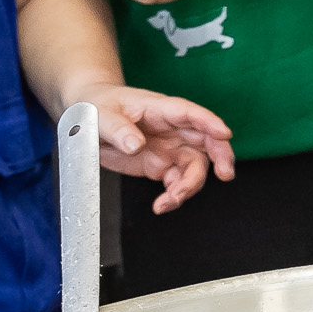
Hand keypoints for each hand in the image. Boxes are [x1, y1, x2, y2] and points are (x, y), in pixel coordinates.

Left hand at [74, 83, 234, 213]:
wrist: (87, 120)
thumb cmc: (98, 107)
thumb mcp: (101, 115)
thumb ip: (118, 129)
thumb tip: (136, 144)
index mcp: (160, 109)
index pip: (190, 113)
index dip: (210, 122)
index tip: (224, 134)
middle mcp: (172, 129)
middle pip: (206, 140)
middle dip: (220, 156)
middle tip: (225, 174)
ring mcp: (169, 148)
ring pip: (195, 166)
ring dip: (190, 185)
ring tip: (171, 200)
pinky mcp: (161, 166)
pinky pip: (177, 182)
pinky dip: (174, 196)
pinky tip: (162, 205)